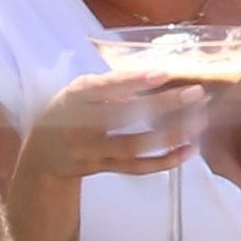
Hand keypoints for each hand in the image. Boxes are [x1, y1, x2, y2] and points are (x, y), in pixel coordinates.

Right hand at [20, 70, 209, 183]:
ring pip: (133, 146)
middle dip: (161, 105)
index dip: (133, 81)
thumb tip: (152, 72)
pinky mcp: (102, 169)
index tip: (163, 73)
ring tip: (198, 122)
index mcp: (75, 97)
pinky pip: (135, 168)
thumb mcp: (79, 90)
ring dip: (168, 136)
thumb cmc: (69, 111)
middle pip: (124, 117)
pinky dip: (163, 162)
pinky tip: (188, 151)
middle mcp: (80, 125)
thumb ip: (109, 83)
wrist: (42, 154)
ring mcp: (91, 150)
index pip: (104, 87)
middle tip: (195, 93)